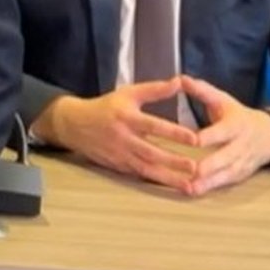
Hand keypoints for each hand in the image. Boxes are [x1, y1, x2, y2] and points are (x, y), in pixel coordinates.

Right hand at [37, 79, 200, 192]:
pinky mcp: (118, 167)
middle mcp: (123, 138)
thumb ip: (154, 89)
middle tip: (195, 167)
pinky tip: (173, 187)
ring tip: (189, 185)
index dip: (174, 133)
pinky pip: (139, 176)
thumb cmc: (105, 107)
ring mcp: (120, 155)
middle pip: (151, 152)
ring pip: (147, 169)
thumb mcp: (128, 93)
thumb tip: (179, 82)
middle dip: (174, 161)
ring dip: (168, 178)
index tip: (194, 139)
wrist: (74, 125)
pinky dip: (156, 182)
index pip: (154, 126)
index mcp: (127, 117)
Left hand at [181, 77, 269, 196]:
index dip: (209, 136)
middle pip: (226, 157)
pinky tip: (194, 192)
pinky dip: (211, 188)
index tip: (193, 140)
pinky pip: (226, 183)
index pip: (222, 132)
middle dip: (211, 165)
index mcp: (235, 125)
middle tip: (193, 171)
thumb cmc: (237, 115)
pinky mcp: (240, 175)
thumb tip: (181, 78)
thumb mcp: (223, 99)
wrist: (269, 135)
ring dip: (209, 182)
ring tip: (190, 188)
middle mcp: (240, 145)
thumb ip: (202, 91)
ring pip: (226, 174)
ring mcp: (242, 162)